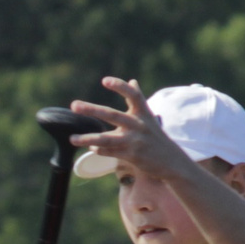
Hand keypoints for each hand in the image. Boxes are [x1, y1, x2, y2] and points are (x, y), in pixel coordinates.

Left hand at [67, 77, 191, 178]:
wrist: (172, 162)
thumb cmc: (156, 137)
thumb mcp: (149, 117)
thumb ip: (139, 100)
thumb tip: (132, 81)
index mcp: (143, 113)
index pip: (133, 95)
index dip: (120, 86)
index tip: (104, 80)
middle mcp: (139, 125)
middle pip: (112, 115)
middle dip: (92, 110)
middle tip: (74, 105)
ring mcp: (135, 141)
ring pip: (107, 139)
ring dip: (87, 139)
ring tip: (72, 138)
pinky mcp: (133, 156)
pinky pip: (111, 152)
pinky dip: (100, 150)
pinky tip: (92, 148)